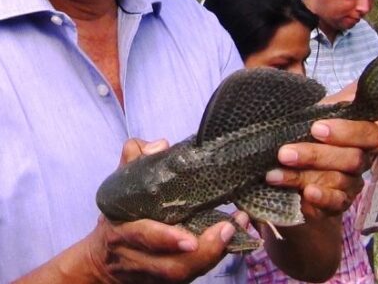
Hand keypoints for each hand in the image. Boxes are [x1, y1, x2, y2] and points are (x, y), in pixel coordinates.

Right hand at [86, 138, 236, 282]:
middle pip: (170, 266)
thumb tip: (160, 146)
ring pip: (183, 274)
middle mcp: (138, 256)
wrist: (104, 262)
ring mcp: (154, 273)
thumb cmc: (117, 215)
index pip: (143, 236)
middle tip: (226, 230)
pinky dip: (213, 259)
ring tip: (234, 230)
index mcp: (123, 230)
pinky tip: (233, 238)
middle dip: (201, 253)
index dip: (165, 239)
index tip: (189, 238)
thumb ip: (135, 159)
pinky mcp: (169, 279)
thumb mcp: (119, 183)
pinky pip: (191, 274)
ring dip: (212, 256)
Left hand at [265, 119, 377, 219]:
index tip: (316, 128)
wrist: (294, 166)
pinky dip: (318, 201)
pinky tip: (303, 196)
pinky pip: (334, 206)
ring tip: (274, 175)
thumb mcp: (311, 115)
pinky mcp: (338, 205)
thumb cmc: (304, 133)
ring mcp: (351, 185)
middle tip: (284, 154)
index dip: (346, 132)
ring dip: (302, 178)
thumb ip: (317, 109)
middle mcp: (360, 161)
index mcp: (359, 136)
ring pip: (337, 182)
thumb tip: (312, 93)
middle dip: (315, 156)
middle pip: (351, 160)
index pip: (368, 133)